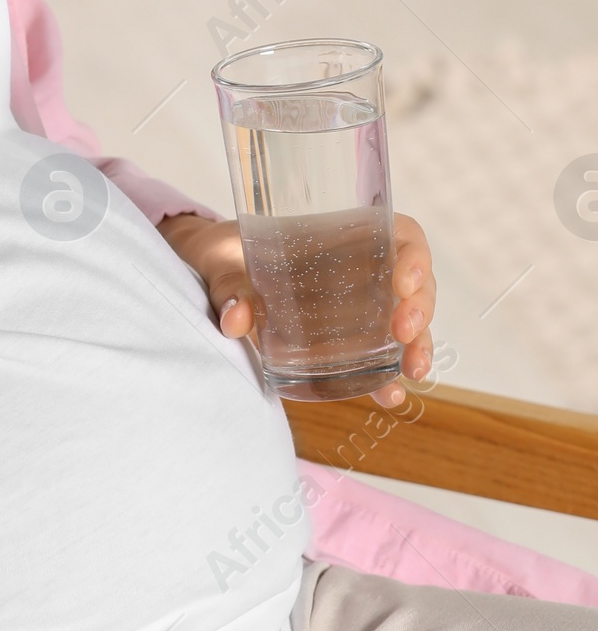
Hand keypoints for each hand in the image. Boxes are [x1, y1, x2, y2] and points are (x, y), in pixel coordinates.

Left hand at [158, 210, 435, 407]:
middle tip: (403, 331)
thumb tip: (237, 319)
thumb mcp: (223, 263)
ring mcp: (357, 306)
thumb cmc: (226, 254)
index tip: (404, 280)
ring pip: (407, 321)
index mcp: (341, 236)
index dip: (414, 255)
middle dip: (420, 308)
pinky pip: (379, 354)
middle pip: (414, 283)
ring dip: (418, 345)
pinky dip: (389, 374)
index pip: (400, 235)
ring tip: (413, 371)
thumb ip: (229, 286)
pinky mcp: (345, 339)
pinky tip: (390, 394)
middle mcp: (359, 269)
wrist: (210, 272)